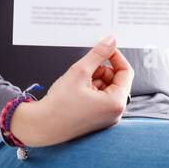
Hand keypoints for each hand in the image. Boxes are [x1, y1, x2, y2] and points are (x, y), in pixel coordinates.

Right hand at [8, 35, 132, 146]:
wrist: (41, 126)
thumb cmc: (59, 105)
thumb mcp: (80, 71)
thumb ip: (98, 54)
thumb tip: (111, 41)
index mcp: (116, 103)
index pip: (126, 72)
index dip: (116, 57)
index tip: (105, 49)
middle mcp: (115, 113)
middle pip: (116, 80)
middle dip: (102, 70)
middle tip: (85, 67)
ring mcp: (106, 118)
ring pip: (107, 88)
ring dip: (95, 79)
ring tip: (77, 81)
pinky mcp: (96, 120)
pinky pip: (100, 98)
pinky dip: (91, 90)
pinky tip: (76, 90)